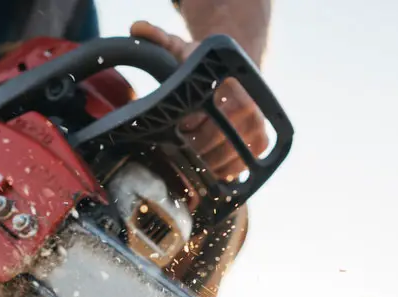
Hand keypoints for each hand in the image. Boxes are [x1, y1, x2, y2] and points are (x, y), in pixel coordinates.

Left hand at [130, 21, 269, 181]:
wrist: (237, 78)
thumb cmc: (203, 69)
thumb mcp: (182, 51)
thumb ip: (159, 40)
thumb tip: (136, 27)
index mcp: (228, 85)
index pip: (198, 119)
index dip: (182, 128)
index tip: (174, 127)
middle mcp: (248, 105)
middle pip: (210, 142)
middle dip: (189, 147)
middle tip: (177, 143)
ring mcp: (257, 126)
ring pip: (222, 158)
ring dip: (202, 161)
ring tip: (191, 151)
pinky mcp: (262, 142)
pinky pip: (236, 167)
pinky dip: (219, 169)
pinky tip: (207, 160)